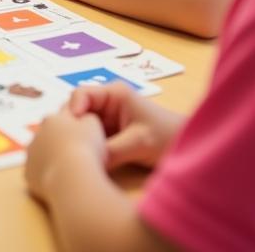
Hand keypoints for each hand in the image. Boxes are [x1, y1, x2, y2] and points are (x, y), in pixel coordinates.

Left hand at [25, 106, 106, 201]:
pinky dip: (48, 177)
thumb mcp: (93, 125)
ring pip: (42, 155)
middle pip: (50, 137)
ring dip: (53, 160)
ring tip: (70, 171)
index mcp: (51, 119)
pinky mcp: (29, 174)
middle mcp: (37, 134)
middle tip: (78, 156)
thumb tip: (85, 120)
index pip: (62, 119)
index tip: (84, 139)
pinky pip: (39, 174)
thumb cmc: (84, 149)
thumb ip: (87, 119)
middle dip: (61, 143)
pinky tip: (61, 182)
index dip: (75, 129)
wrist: (71, 178)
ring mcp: (31, 155)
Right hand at [66, 82, 184, 169]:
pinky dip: (86, 145)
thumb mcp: (138, 143)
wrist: (188, 148)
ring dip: (78, 137)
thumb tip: (87, 161)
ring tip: (72, 153)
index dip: (72, 111)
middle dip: (71, 126)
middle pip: (77, 109)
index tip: (70, 132)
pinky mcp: (108, 133)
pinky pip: (90, 136)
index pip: (81, 94)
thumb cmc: (167, 137)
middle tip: (66, 146)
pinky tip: (83, 157)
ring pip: (81, 124)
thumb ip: (112, 150)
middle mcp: (106, 102)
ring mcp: (106, 117)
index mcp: (114, 94)